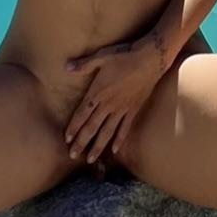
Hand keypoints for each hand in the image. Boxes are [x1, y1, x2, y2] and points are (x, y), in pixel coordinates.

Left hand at [63, 34, 167, 164]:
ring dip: (97, 146)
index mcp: (98, 92)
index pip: (82, 114)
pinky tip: (114, 150)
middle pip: (92, 127)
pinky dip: (119, 140)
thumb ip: (84, 64)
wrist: (150, 59)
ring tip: (90, 160)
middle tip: (72, 155)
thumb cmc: (124, 56)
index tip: (67, 139)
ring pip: (107, 132)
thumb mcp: (102, 57)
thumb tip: (66, 66)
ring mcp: (121, 109)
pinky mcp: (133, 110)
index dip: (73, 127)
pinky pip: (124, 128)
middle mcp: (108, 104)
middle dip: (81, 142)